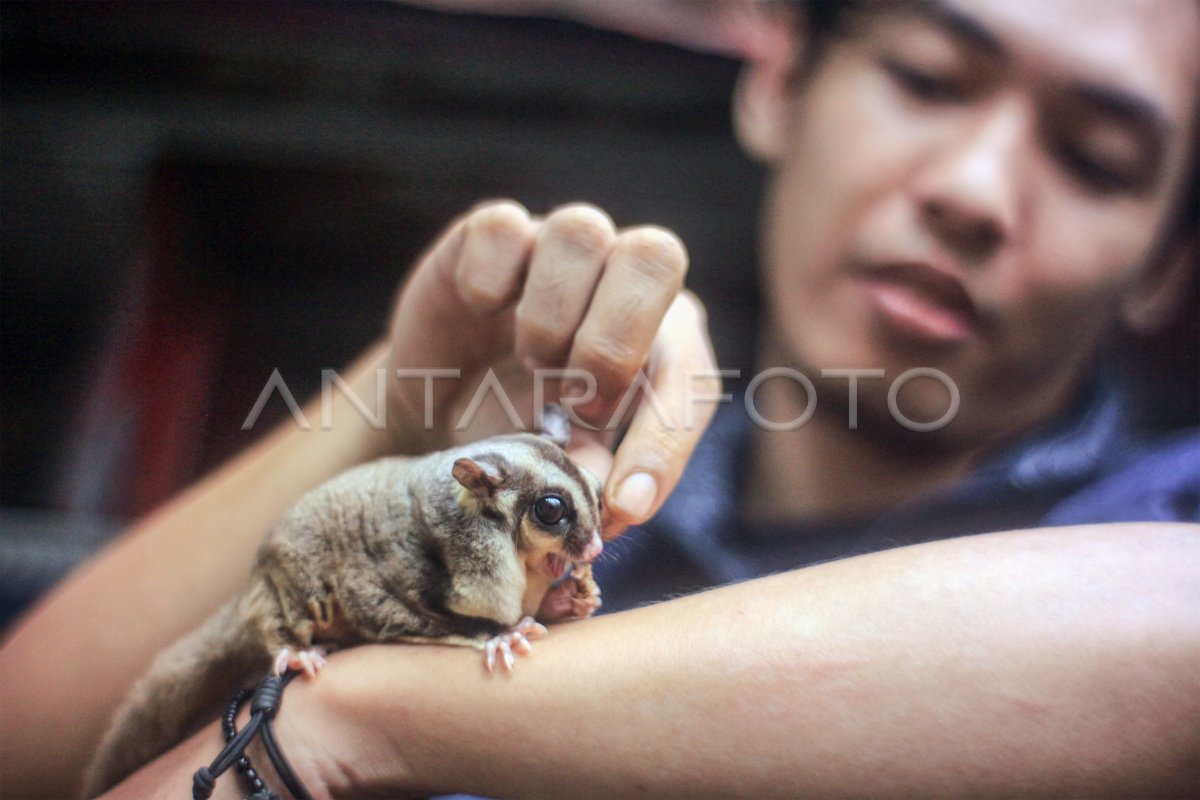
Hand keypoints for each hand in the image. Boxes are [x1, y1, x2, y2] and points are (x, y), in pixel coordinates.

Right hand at [386, 201, 720, 535]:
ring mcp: (556, 248)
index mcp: (664, 338)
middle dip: (613, 345)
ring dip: (550, 318)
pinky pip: (502, 226)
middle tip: (575, 406)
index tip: (622, 504)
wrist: (440, 407)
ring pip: (581, 230)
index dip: (661, 443)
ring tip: (530, 364)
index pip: (687, 373)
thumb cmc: (522, 429)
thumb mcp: (563, 463)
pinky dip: (489, 280)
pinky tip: (482, 314)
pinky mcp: (490, 234)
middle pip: (656, 255)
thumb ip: (591, 476)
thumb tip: (612, 503)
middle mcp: (621, 278)